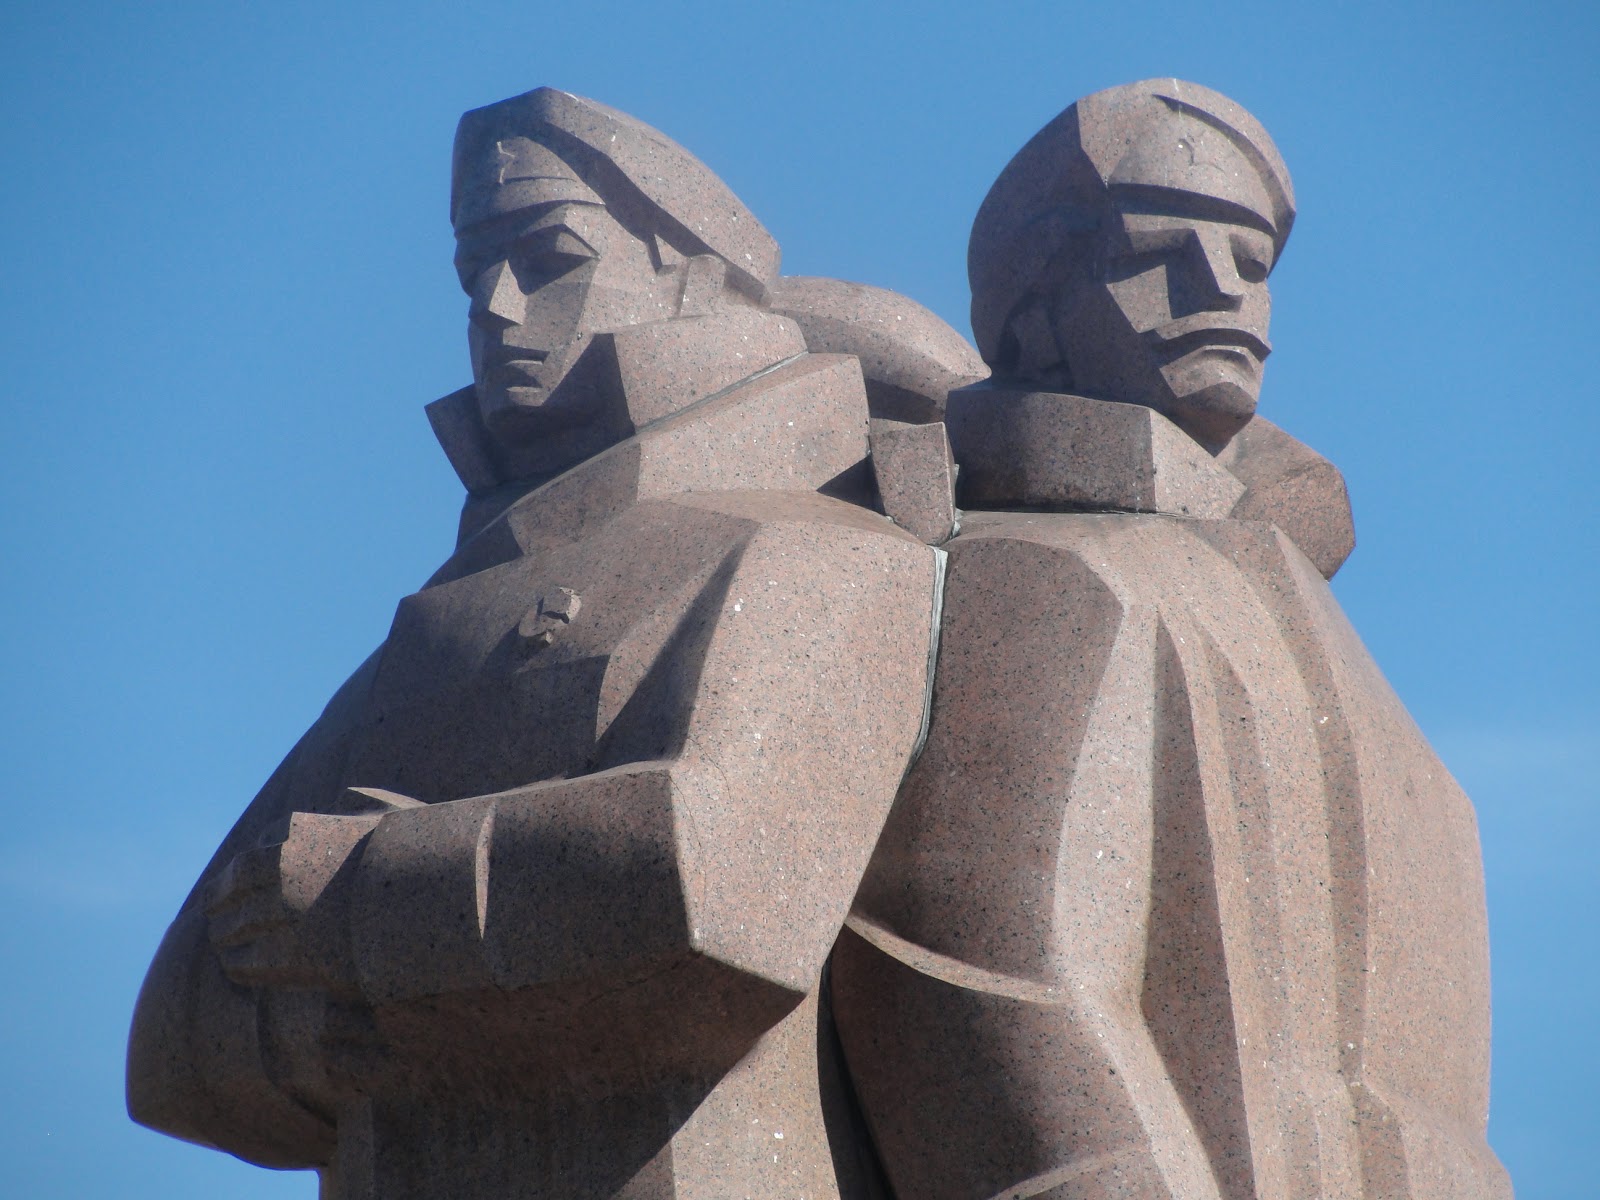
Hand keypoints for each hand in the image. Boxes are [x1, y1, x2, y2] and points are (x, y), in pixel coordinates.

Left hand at [205, 788, 419, 995]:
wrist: (441, 898)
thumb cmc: (421, 854)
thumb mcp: (393, 815)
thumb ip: (363, 802)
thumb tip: (343, 797)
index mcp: (299, 839)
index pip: (244, 867)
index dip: (226, 884)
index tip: (219, 894)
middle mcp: (288, 875)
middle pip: (237, 902)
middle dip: (223, 914)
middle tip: (216, 924)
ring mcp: (293, 917)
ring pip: (239, 933)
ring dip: (227, 941)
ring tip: (224, 947)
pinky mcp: (305, 958)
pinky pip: (254, 965)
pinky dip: (240, 968)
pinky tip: (239, 970)